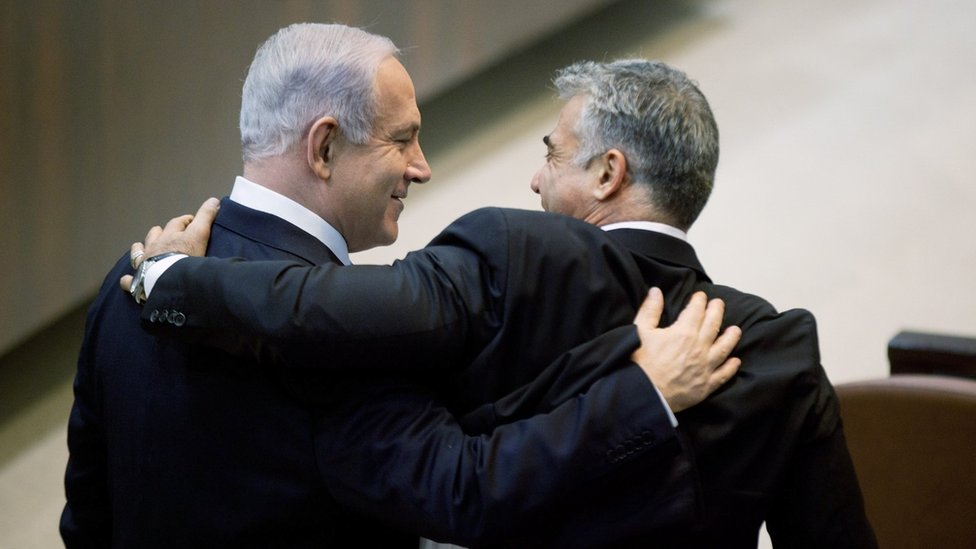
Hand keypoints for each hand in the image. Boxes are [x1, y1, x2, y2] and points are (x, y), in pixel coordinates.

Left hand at [119, 197, 219, 291]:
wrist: (169, 279)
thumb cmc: (186, 258)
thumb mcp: (199, 234)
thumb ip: (206, 217)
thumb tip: (213, 199)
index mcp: (171, 236)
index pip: (179, 223)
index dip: (186, 220)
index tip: (192, 221)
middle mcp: (156, 246)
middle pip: (157, 233)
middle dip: (164, 230)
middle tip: (171, 232)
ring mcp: (145, 262)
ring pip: (139, 250)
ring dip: (141, 247)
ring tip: (144, 247)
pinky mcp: (138, 280)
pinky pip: (129, 280)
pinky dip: (128, 279)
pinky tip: (126, 280)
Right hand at [630, 288, 741, 411]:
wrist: (642, 395)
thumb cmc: (638, 364)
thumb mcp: (639, 331)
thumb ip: (650, 310)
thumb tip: (656, 292)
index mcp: (683, 333)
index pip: (696, 311)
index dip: (699, 301)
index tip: (700, 296)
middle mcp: (699, 348)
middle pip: (713, 325)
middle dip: (717, 311)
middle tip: (719, 303)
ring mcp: (704, 368)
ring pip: (724, 348)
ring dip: (731, 337)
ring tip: (736, 329)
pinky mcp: (705, 386)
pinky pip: (723, 375)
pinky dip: (731, 367)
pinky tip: (735, 361)